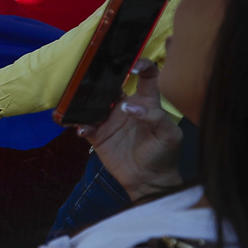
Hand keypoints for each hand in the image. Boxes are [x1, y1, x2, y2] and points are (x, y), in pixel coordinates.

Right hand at [75, 61, 184, 201]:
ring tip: (78, 101)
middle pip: (112, 85)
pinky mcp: (97, 135)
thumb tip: (128, 106)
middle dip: (103, 78)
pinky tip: (82, 129)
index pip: (147, 77)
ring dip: (84, 100)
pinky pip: (83, 125)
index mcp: (146, 102)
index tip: (132, 66)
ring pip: (94, 103)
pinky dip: (79, 124)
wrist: (148, 181)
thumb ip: (153, 116)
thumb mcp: (168, 134)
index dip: (142, 66)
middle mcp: (126, 106)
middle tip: (93, 75)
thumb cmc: (164, 154)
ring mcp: (110, 120)